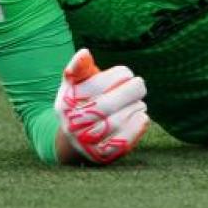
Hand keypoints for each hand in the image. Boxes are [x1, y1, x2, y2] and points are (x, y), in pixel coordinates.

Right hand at [54, 48, 149, 164]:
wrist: (73, 140)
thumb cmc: (81, 103)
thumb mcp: (75, 85)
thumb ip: (79, 68)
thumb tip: (84, 53)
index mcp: (65, 103)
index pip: (95, 86)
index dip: (117, 76)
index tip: (127, 73)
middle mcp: (73, 124)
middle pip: (107, 105)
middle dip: (130, 91)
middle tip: (139, 84)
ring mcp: (86, 142)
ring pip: (117, 123)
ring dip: (135, 107)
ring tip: (139, 101)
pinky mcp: (101, 155)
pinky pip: (123, 141)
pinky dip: (137, 126)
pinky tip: (142, 116)